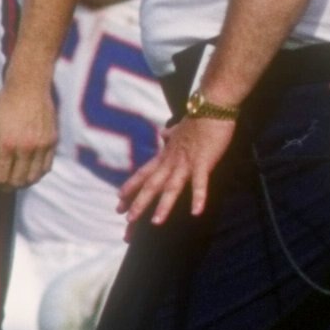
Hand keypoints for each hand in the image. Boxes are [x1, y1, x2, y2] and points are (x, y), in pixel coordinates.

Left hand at [0, 78, 57, 188]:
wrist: (28, 86)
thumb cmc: (4, 105)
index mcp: (6, 144)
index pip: (1, 178)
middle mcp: (26, 148)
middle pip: (18, 181)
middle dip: (7, 187)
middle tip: (2, 185)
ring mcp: (41, 145)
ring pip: (33, 178)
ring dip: (23, 183)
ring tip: (15, 179)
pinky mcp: (52, 142)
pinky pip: (46, 168)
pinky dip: (37, 174)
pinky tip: (29, 170)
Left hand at [119, 111, 231, 226]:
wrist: (212, 106)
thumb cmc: (197, 118)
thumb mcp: (179, 128)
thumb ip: (170, 134)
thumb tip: (163, 133)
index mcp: (165, 154)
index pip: (144, 173)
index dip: (130, 187)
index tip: (118, 200)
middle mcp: (171, 161)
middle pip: (152, 185)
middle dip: (139, 203)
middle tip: (127, 220)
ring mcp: (186, 163)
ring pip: (171, 187)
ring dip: (163, 205)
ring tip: (155, 223)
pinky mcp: (203, 162)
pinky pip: (200, 183)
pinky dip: (198, 197)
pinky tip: (196, 212)